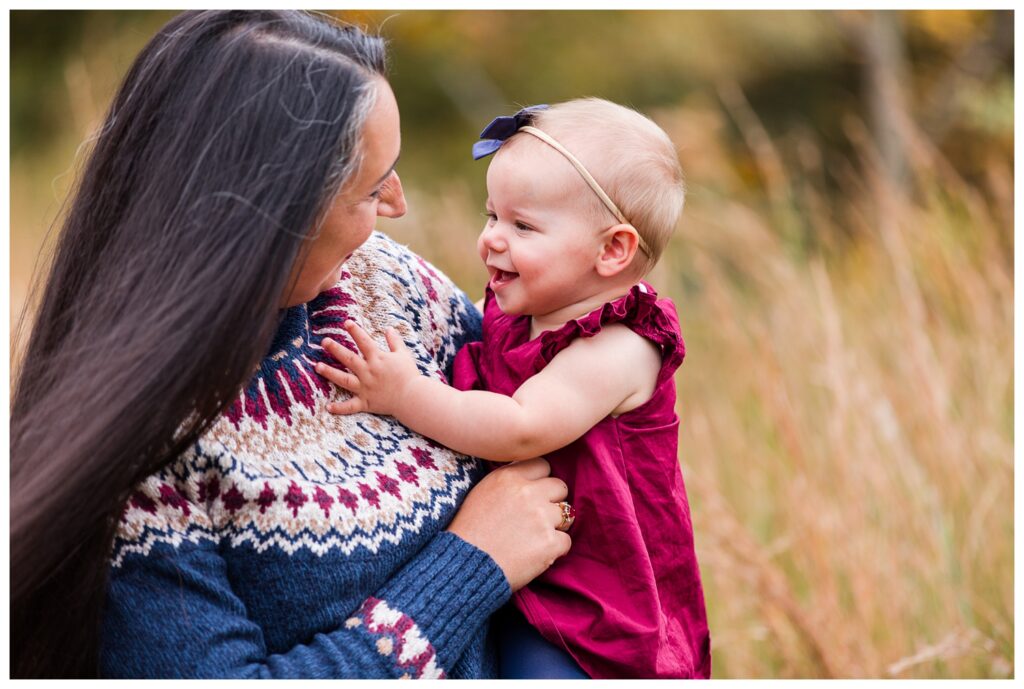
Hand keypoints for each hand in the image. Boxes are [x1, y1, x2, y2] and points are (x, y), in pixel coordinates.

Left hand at [316, 321, 420, 416]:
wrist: (413, 397)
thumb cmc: (409, 375)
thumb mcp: (403, 354)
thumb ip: (395, 341)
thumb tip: (389, 328)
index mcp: (378, 359)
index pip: (364, 342)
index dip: (355, 331)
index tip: (346, 322)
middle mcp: (368, 372)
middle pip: (349, 359)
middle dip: (335, 349)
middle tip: (324, 341)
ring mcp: (365, 388)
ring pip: (344, 379)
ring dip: (330, 373)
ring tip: (317, 366)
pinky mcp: (366, 402)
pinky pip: (351, 406)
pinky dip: (340, 408)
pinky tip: (328, 407)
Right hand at [447, 458, 570, 590]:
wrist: (464, 567)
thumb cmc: (467, 532)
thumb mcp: (482, 492)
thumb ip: (508, 481)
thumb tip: (529, 478)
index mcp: (508, 477)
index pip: (543, 465)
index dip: (540, 481)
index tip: (533, 495)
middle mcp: (527, 492)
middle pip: (560, 487)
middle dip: (552, 502)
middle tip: (536, 518)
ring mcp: (540, 517)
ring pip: (567, 514)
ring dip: (556, 525)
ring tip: (535, 538)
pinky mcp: (549, 543)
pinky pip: (566, 541)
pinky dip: (555, 550)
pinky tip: (537, 554)